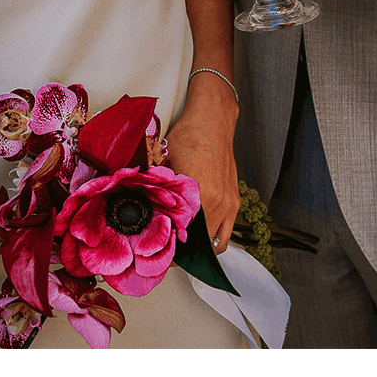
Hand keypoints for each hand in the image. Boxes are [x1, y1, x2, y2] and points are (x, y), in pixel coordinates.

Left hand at [163, 82, 238, 253]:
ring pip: (211, 240)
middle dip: (180, 250)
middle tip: (164, 254)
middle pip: (196, 240)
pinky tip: (199, 242)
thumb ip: (156, 186)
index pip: (181, 232)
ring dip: (196, 247)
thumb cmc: (189, 136)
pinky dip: (213, 241)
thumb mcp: (164, 160)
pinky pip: (225, 233)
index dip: (168, 246)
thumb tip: (141, 204)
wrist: (213, 121)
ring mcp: (229, 203)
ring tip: (180, 250)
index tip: (157, 254)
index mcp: (198, 192)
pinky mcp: (235, 201)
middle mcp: (216, 201)